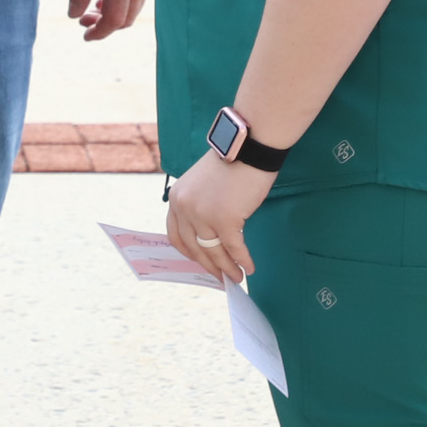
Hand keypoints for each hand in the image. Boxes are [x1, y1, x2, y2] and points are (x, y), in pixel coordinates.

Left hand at [66, 0, 153, 39]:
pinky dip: (122, 1)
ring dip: (114, 13)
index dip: (99, 32)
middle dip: (105, 25)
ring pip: (133, 8)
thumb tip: (75, 15)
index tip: (84, 35)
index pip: (115, 20)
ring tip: (93, 6)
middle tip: (83, 19)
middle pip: (126, 19)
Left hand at [165, 149, 272, 282]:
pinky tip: (250, 268)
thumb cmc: (231, 163)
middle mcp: (184, 208)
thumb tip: (210, 236)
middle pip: (195, 248)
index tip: (203, 264)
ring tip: (237, 277)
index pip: (176, 236)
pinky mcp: (225, 219)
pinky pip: (234, 248)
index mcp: (176, 199)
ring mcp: (203, 215)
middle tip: (221, 278)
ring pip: (214, 252)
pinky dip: (243, 261)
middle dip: (210, 266)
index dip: (190, 254)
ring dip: (227, 268)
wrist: (248, 147)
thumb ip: (199, 206)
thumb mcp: (202, 184)